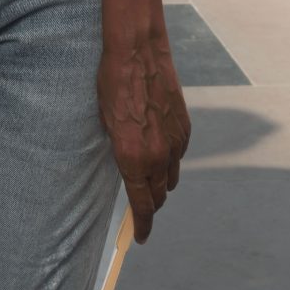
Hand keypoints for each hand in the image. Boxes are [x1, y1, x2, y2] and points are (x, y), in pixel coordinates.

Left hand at [97, 15, 190, 244]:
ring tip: (148, 179)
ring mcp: (175, 142)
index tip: (140, 237)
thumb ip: (117, 150)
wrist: (137, 52)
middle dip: (149, 206)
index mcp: (132, 157)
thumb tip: (124, 168)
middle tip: (141, 209)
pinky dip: (170, 159)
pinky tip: (159, 149)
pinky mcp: (185, 128)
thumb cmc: (111, 83)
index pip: (141, 205)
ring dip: (160, 183)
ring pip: (170, 177)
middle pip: (158, 197)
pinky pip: (179, 155)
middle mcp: (157, 155)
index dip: (142, 225)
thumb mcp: (104, 121)